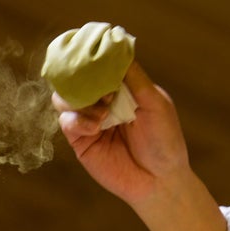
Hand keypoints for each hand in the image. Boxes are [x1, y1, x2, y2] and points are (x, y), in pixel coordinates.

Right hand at [52, 62, 189, 207]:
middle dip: (80, 78)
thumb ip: (134, 78)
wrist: (159, 181)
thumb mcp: (155, 103)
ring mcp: (89, 120)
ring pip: (65, 99)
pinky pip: (67, 122)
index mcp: (121, 88)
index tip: (93, 56)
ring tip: (102, 112)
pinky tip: (95, 126)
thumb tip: (116, 49)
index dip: (93, 58)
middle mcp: (102, 101)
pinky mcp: (80, 141)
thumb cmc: (164, 141)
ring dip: (78, 100)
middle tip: (98, 87)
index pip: (99, 65)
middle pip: (76, 79)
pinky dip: (77, 120)